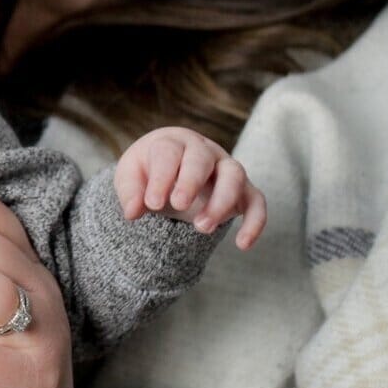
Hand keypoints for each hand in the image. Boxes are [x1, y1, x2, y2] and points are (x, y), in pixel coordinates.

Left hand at [114, 126, 266, 247]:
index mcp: (173, 142)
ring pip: (234, 176)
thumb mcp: (130, 178)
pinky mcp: (242, 191)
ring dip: (221, 201)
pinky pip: (257, 201)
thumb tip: (132, 212)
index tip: (152, 203)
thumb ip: (130, 193)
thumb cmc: (148, 172)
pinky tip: (243, 244)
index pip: (169, 153)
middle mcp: (203, 150)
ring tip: (202, 228)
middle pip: (203, 158)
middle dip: (191, 182)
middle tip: (178, 206)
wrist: (168, 174)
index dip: (161, 177)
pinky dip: (255, 222)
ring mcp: (226, 168)